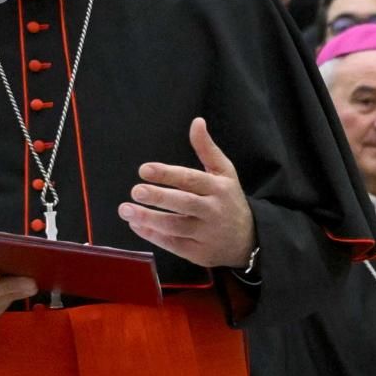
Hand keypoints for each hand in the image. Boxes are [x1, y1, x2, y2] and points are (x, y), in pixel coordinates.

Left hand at [122, 117, 257, 267]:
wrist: (249, 240)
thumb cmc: (230, 201)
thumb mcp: (225, 173)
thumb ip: (207, 149)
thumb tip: (197, 122)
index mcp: (219, 188)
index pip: (191, 180)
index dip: (167, 174)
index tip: (144, 170)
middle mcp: (214, 211)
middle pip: (184, 203)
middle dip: (158, 197)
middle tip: (135, 190)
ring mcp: (206, 234)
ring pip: (175, 226)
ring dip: (149, 219)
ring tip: (126, 210)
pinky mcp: (199, 253)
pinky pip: (173, 244)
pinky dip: (153, 236)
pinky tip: (137, 225)